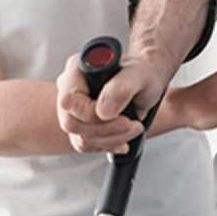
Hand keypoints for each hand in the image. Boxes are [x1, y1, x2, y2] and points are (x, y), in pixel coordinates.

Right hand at [55, 50, 169, 153]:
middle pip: (71, 123)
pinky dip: (109, 144)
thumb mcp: (139, 74)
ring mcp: (74, 109)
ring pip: (80, 139)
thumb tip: (103, 111)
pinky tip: (123, 137)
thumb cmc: (142, 72)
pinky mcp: (82, 125)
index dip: (92, 115)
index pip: (69, 100)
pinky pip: (87, 145)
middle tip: (132, 124)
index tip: (122, 116)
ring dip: (111, 139)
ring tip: (134, 128)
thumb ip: (121, 87)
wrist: (147, 81)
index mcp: (78, 70)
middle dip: (105, 130)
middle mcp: (71, 89)